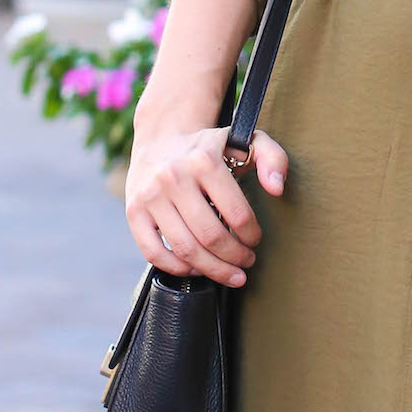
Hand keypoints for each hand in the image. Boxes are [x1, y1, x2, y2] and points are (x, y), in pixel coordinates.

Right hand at [124, 124, 288, 285]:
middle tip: (246, 262)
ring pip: (185, 250)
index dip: (251, 236)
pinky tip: (196, 268)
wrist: (162, 137)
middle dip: (235, 258)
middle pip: (211, 237)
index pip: (236, 214)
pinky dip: (178, 269)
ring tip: (229, 273)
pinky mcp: (134, 212)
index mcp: (205, 161)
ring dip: (212, 270)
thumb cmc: (211, 146)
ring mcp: (150, 196)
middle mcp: (174, 178)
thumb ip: (273, 158)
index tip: (255, 240)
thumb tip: (277, 188)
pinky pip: (154, 254)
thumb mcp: (247, 141)